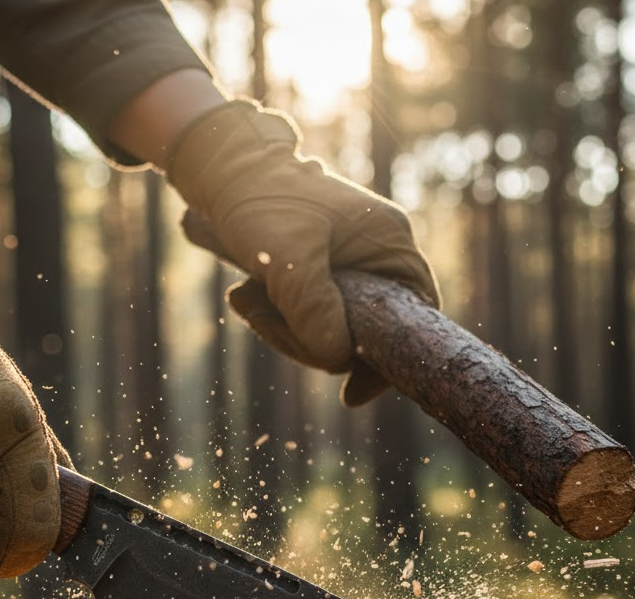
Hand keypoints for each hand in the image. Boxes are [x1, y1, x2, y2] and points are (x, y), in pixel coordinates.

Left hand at [167, 99, 439, 405]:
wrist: (219, 168)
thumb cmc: (260, 201)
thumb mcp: (288, 259)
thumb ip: (314, 311)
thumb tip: (338, 361)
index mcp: (389, 243)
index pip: (414, 317)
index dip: (386, 363)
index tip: (351, 396)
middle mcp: (376, 254)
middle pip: (362, 332)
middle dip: (308, 340)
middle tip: (261, 321)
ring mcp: (346, 263)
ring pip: (327, 327)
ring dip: (282, 327)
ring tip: (242, 299)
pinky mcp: (317, 269)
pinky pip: (304, 314)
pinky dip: (274, 314)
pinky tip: (243, 295)